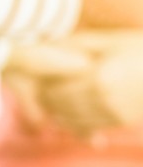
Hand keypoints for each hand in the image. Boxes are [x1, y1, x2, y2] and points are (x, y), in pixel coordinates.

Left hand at [4, 30, 142, 135]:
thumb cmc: (142, 48)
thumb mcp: (111, 40)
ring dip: (57, 112)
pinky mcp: (122, 122)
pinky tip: (69, 112)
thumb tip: (49, 42)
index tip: (35, 78)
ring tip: (51, 100)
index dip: (41, 85)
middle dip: (46, 99)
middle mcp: (104, 99)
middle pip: (59, 106)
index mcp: (98, 76)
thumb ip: (80, 43)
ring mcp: (114, 113)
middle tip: (38, 90)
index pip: (54, 88)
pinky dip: (74, 122)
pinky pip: (88, 127)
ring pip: (71, 120)